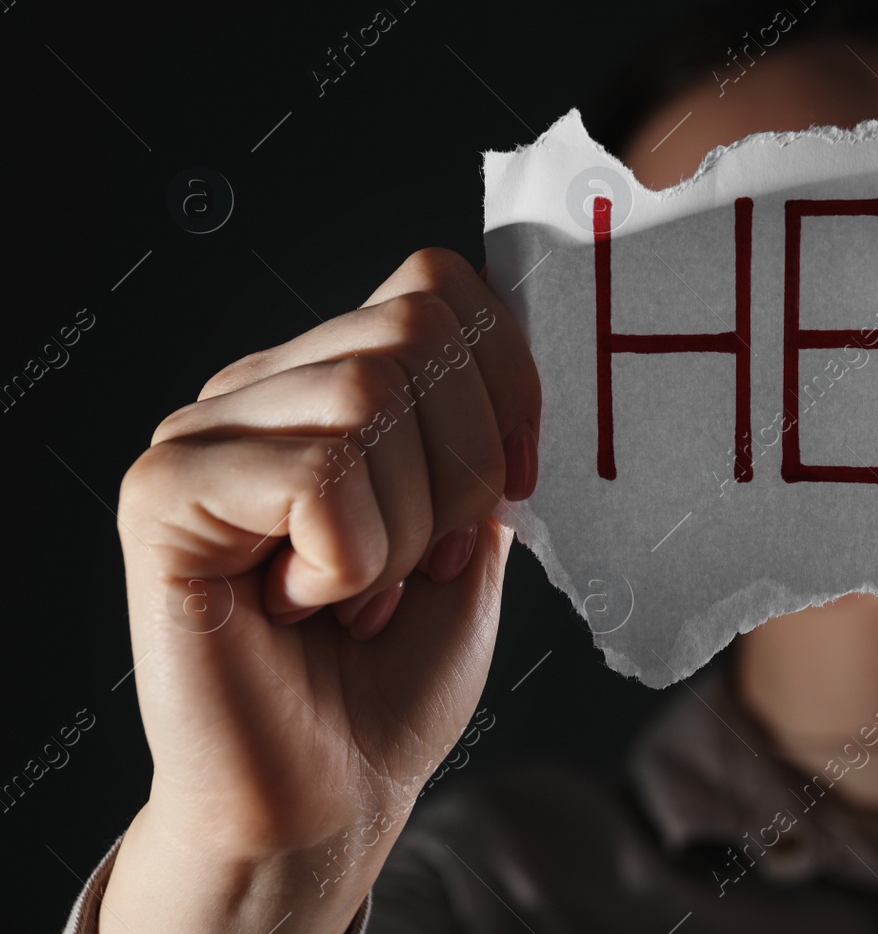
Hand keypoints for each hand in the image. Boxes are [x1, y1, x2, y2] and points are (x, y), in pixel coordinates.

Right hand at [103, 249, 539, 932]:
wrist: (324, 794)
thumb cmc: (393, 671)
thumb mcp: (474, 534)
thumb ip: (480, 435)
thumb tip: (494, 361)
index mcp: (331, 383)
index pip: (434, 283)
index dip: (506, 375)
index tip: (513, 486)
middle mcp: (262, 391)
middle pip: (415, 332)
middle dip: (464, 469)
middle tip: (423, 563)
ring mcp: (206, 435)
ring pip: (370, 398)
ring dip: (407, 527)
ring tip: (360, 592)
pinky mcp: (163, 494)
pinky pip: (318, 475)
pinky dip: (350, 559)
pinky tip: (305, 604)